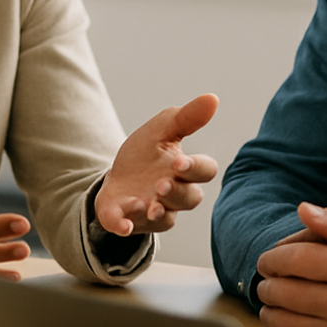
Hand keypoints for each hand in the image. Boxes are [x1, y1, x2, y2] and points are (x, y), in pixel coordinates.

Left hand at [94, 93, 219, 235]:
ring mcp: (152, 212)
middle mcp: (174, 196)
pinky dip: (126, 226)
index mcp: (185, 171)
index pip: (204, 171)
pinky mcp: (128, 221)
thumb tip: (213, 98)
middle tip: (162, 184)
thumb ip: (187, 117)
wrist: (114, 176)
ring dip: (155, 212)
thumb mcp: (162, 129)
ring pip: (164, 219)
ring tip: (144, 204)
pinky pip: (130, 228)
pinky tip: (122, 224)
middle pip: (189, 199)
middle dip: (176, 193)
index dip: (195, 168)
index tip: (179, 162)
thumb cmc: (145, 155)